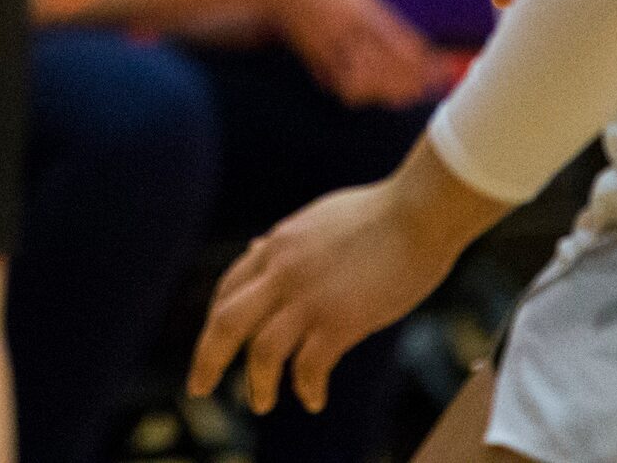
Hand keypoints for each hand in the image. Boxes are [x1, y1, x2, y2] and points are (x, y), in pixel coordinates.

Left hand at [190, 142, 503, 413]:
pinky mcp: (341, 320)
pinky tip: (314, 399)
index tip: (213, 346)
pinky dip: (306, 388)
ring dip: (257, 384)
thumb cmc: (380, 214)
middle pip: (226, 322)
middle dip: (207, 359)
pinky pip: (309, 366)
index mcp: (277, 245)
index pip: (229, 289)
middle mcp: (282, 271)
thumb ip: (287, 243)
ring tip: (260, 403)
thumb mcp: (317, 220)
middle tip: (198, 387)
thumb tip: (258, 247)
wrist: (418, 212)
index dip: (216, 322)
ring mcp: (309, 297)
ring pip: (261, 352)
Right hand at [251, 0, 443, 106]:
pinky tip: (364, 89)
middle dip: (410, 80)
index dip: (423, 58)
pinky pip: (332, 78)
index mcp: (355, 4)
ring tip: (404, 92)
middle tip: (431, 85)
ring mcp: (323, 43)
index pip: (398, 40)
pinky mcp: (306, 48)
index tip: (442, 65)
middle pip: (384, 68)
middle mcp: (342, 30)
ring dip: (384, 88)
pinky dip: (352, 89)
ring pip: (360, 80)